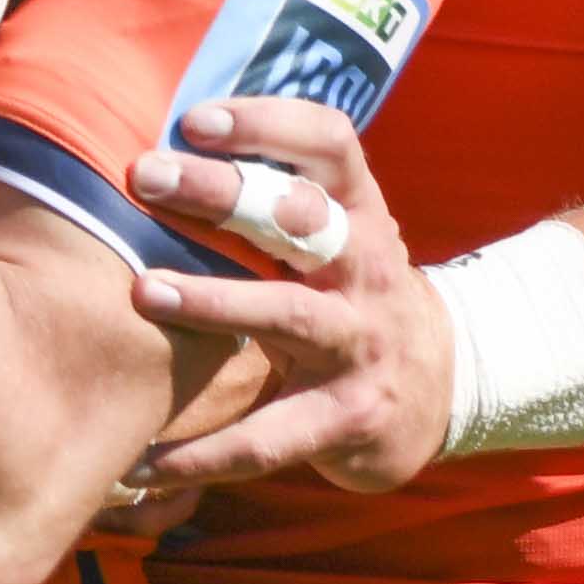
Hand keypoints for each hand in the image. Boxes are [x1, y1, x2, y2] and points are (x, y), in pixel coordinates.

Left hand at [114, 98, 447, 501]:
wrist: (440, 391)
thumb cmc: (352, 295)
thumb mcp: (335, 235)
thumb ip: (271, 196)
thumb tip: (164, 149)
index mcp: (358, 212)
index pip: (329, 142)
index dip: (268, 122)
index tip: (195, 119)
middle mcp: (367, 267)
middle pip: (299, 216)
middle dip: (222, 191)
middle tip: (145, 175)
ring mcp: (361, 343)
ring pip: (288, 313)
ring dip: (213, 301)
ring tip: (143, 293)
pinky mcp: (348, 416)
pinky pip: (270, 435)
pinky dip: (206, 452)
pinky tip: (143, 463)